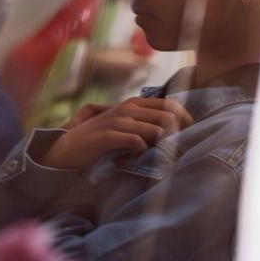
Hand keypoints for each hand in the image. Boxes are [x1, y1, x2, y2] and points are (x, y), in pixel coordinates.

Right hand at [41, 96, 192, 170]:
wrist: (68, 149)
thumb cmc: (99, 140)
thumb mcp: (123, 127)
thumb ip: (144, 126)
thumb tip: (172, 133)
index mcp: (134, 104)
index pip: (169, 104)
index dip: (184, 118)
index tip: (191, 133)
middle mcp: (127, 108)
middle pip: (166, 116)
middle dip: (179, 132)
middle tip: (183, 148)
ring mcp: (117, 120)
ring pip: (154, 129)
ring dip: (163, 144)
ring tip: (165, 156)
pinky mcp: (107, 135)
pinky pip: (135, 141)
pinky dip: (142, 150)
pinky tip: (140, 156)